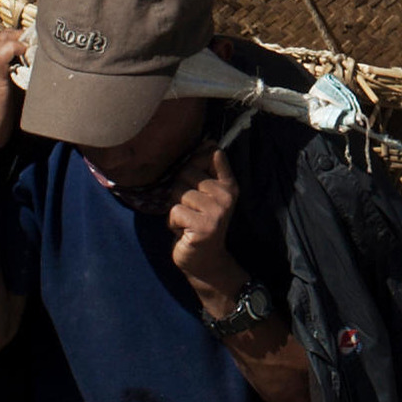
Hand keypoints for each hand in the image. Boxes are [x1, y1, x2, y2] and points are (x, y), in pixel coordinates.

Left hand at [165, 152, 248, 306]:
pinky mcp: (204, 225)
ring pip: (178, 192)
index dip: (194, 160)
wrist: (205, 261)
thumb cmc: (198, 223)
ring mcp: (217, 211)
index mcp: (229, 184)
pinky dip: (172, 223)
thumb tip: (207, 140)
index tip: (194, 181)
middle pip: (185, 172)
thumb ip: (205, 170)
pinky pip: (174, 211)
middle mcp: (227, 195)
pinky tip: (183, 232)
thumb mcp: (205, 195)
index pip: (212, 153)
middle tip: (189, 210)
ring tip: (186, 221)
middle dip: (178, 191)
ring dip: (174, 209)